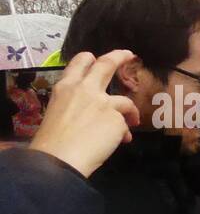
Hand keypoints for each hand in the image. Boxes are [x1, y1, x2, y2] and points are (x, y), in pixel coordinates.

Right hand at [28, 50, 139, 176]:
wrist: (60, 158)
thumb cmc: (53, 141)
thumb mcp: (58, 113)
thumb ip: (76, 107)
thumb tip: (94, 116)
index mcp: (65, 87)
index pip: (79, 63)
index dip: (90, 59)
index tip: (96, 57)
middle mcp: (85, 89)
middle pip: (106, 65)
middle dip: (119, 56)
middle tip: (129, 55)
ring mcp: (103, 102)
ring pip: (125, 101)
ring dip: (131, 111)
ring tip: (132, 122)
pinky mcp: (116, 118)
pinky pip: (126, 124)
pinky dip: (124, 133)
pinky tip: (120, 142)